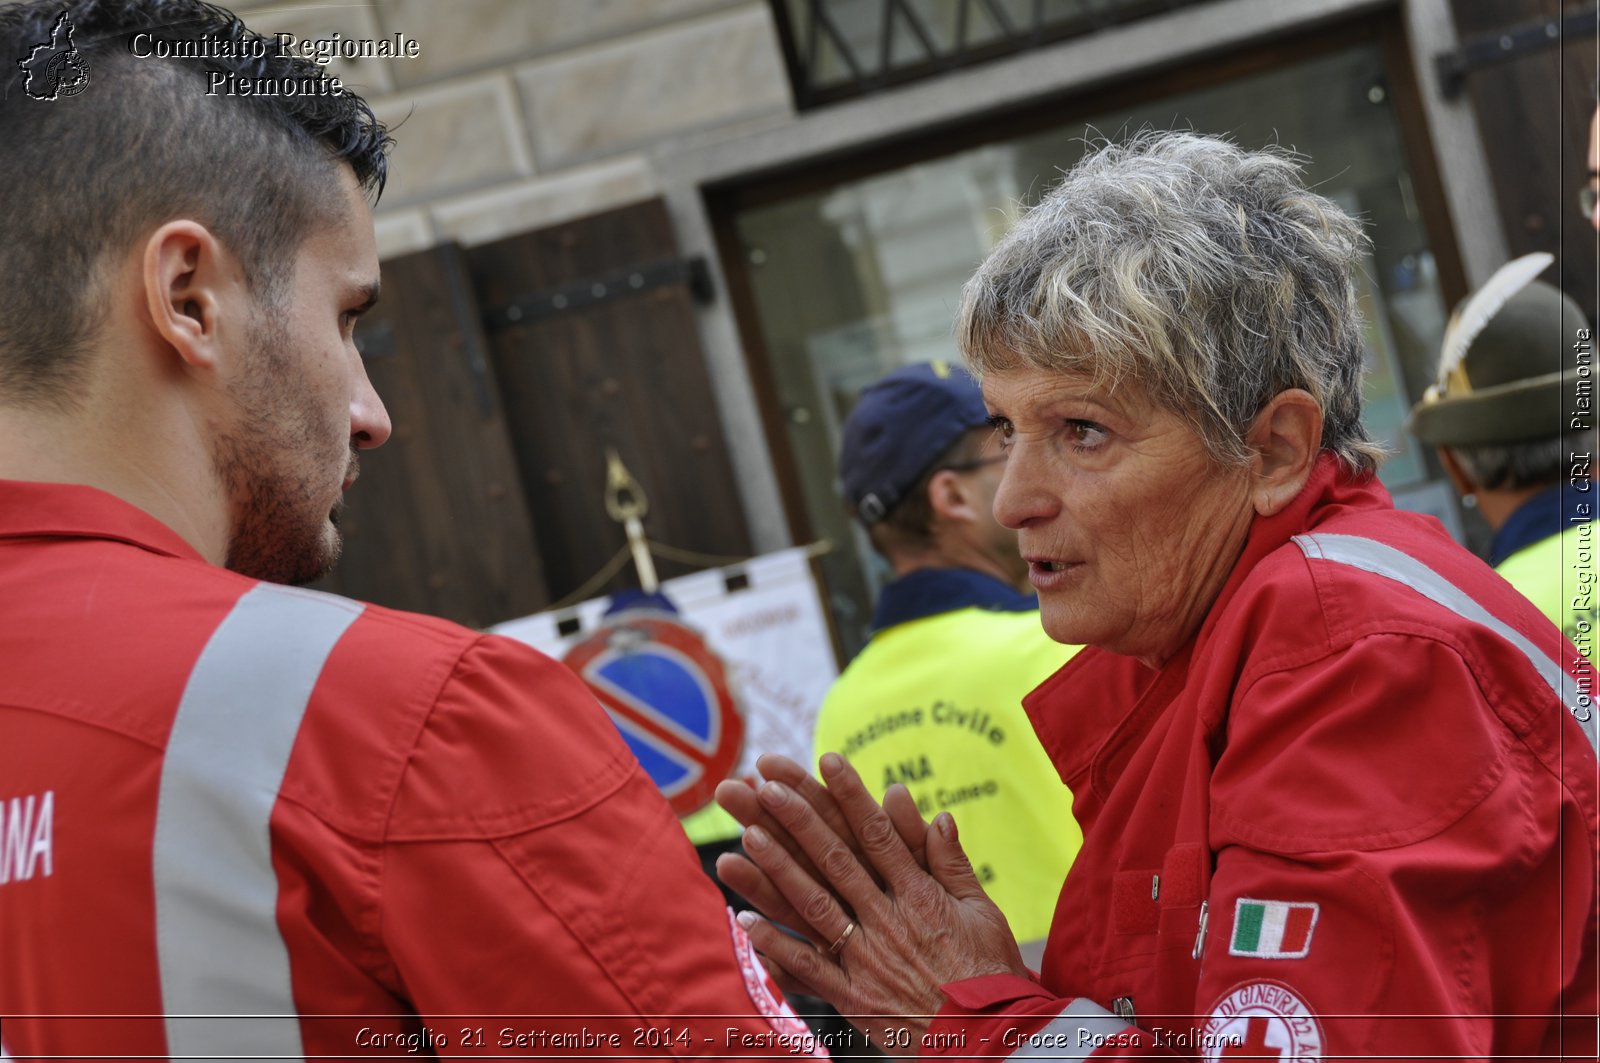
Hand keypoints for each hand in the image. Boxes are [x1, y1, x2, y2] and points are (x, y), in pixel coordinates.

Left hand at [727, 753, 1027, 1056]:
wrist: (992, 1041)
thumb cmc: (990, 975)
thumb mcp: (983, 912)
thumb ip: (952, 864)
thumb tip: (938, 814)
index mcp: (920, 895)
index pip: (878, 834)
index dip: (850, 795)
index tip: (826, 758)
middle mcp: (888, 919)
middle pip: (836, 860)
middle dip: (798, 819)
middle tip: (764, 784)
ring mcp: (867, 957)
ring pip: (815, 905)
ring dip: (778, 869)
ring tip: (746, 835)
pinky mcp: (853, 996)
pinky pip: (808, 967)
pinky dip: (775, 944)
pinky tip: (743, 918)